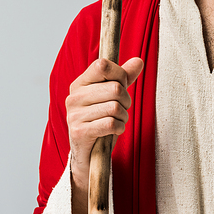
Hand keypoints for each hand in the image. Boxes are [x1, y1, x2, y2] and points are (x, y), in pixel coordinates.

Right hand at [66, 56, 143, 190]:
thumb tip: (139, 61)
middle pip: (115, 88)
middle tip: (123, 109)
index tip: (121, 86)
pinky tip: (115, 130)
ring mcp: (74, 115)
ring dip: (123, 116)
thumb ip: (124, 77)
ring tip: (118, 120)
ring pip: (115, 107)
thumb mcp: (112, 96)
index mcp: (80, 83)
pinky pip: (110, 124)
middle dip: (126, 100)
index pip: (103, 65)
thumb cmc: (101, 119)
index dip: (120, 74)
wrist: (87, 153)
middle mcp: (74, 97)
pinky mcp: (79, 132)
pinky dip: (119, 127)